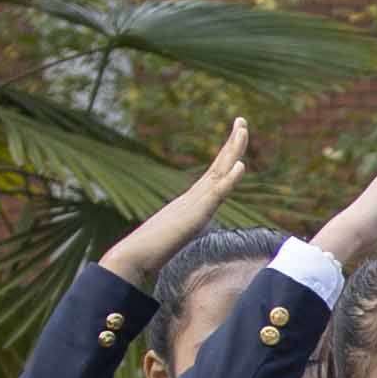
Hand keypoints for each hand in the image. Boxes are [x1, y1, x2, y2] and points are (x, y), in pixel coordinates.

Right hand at [109, 119, 256, 278]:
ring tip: (243, 129)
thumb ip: (181, 232)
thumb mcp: (175, 239)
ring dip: (233, 150)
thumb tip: (181, 236)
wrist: (133, 257)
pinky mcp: (195, 214)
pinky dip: (230, 179)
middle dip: (233, 143)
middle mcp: (193, 196)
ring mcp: (194, 203)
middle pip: (219, 165)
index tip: (237, 138)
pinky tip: (241, 164)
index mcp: (191, 202)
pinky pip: (216, 193)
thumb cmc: (148, 253)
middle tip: (242, 120)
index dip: (227, 157)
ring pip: (219, 171)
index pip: (214, 175)